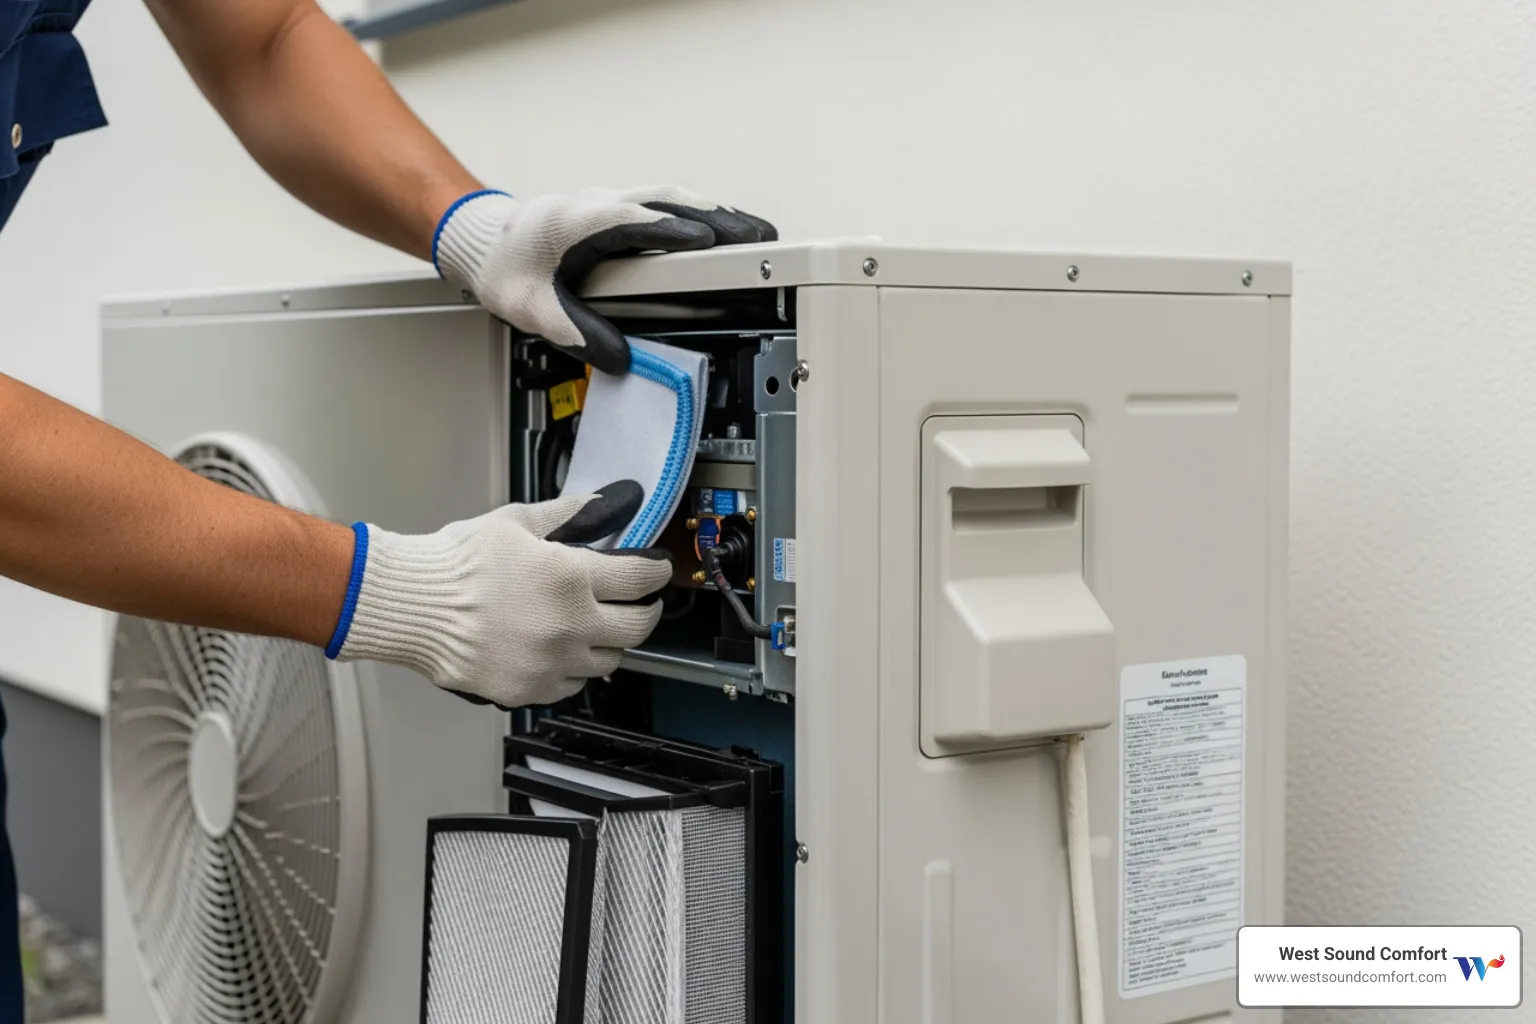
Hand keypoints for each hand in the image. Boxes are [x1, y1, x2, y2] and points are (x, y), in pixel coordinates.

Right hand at [329, 481, 671, 708]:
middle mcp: (571, 625)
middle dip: (645, 611)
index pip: (642, 579)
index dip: (657, 572)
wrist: (412, 604)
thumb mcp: (517, 522)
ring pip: (609, 661)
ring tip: (594, 627)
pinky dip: (573, 668)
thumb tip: (602, 502)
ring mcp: (553, 662)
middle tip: (639, 602)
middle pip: (638, 627)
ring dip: (609, 642)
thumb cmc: (458, 562)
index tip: (657, 571)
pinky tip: (559, 650)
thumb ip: (568, 514)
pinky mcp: (531, 689)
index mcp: (572, 577)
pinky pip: (572, 685)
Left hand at [433, 187, 776, 373]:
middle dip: (720, 219)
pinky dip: (695, 212)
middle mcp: (599, 205)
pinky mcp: (611, 209)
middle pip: (672, 203)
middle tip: (763, 235)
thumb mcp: (534, 310)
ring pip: (672, 198)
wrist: (479, 238)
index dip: (680, 235)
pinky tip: (716, 225)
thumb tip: (620, 359)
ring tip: (755, 230)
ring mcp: (608, 202)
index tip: (716, 244)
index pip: (643, 224)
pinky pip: (663, 203)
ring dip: (715, 211)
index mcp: (582, 224)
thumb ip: (578, 334)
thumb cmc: (502, 267)